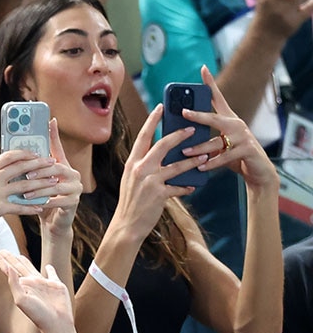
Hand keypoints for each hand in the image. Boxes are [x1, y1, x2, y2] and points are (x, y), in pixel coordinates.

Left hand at [0, 250, 74, 332]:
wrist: (56, 323)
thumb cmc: (37, 314)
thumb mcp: (21, 299)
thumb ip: (14, 283)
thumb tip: (9, 267)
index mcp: (22, 285)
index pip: (8, 270)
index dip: (0, 261)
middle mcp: (31, 283)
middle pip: (18, 267)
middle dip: (9, 259)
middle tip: (2, 250)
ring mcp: (43, 284)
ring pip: (32, 268)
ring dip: (25, 262)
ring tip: (18, 255)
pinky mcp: (56, 285)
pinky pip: (52, 274)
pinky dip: (51, 270)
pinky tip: (48, 267)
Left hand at [34, 119, 80, 237]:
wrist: (51, 221)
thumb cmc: (40, 198)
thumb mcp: (34, 181)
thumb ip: (28, 167)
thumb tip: (14, 149)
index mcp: (62, 165)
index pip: (57, 146)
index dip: (54, 133)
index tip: (50, 120)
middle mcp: (72, 174)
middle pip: (56, 167)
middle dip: (39, 170)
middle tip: (25, 174)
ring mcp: (75, 188)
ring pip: (57, 184)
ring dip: (39, 189)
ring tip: (25, 193)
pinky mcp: (74, 202)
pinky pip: (60, 200)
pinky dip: (47, 202)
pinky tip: (37, 204)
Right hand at [110, 104, 205, 243]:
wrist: (127, 225)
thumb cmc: (131, 202)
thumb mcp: (132, 180)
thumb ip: (144, 166)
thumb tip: (161, 154)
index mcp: (132, 163)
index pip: (143, 136)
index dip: (152, 120)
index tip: (161, 107)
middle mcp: (139, 169)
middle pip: (162, 145)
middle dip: (179, 135)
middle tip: (192, 128)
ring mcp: (149, 181)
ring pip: (176, 166)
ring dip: (193, 161)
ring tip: (205, 157)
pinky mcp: (159, 194)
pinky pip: (179, 186)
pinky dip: (187, 186)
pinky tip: (194, 185)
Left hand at [180, 66, 278, 190]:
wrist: (259, 171)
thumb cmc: (235, 156)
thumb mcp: (220, 144)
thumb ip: (206, 139)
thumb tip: (181, 136)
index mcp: (228, 119)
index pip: (218, 98)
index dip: (210, 83)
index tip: (202, 69)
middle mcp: (236, 124)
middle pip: (214, 117)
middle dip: (198, 115)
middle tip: (183, 112)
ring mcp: (243, 137)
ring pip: (216, 141)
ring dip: (199, 148)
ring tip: (185, 151)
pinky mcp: (247, 150)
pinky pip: (224, 157)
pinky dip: (211, 163)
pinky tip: (201, 166)